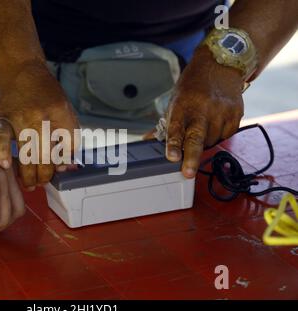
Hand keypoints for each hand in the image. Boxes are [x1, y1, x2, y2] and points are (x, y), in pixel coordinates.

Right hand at [0, 63, 79, 189]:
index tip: (59, 168)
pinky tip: (6, 166)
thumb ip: (69, 135)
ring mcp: (19, 118)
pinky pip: (1, 139)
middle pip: (46, 156)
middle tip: (43, 183)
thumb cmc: (43, 93)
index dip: (64, 161)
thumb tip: (68, 165)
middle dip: (45, 175)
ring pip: (26, 153)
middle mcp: (40, 116)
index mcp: (60, 112)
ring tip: (30, 185)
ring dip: (28, 174)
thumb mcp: (64, 108)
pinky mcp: (2, 119)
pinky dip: (3, 152)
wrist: (18, 70)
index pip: (68, 146)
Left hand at [164, 47, 244, 178]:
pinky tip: (215, 123)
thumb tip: (147, 141)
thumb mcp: (175, 101)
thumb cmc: (193, 86)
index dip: (174, 144)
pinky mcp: (236, 113)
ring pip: (211, 141)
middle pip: (197, 138)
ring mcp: (221, 111)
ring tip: (202, 127)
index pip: (176, 129)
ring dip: (204, 143)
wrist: (220, 64)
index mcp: (183, 105)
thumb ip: (165, 124)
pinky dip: (219, 135)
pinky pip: (226, 136)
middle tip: (188, 173)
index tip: (172, 157)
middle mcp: (203, 108)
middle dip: (192, 157)